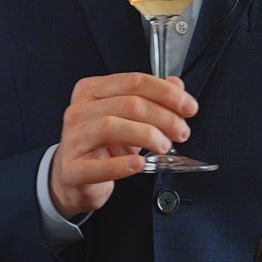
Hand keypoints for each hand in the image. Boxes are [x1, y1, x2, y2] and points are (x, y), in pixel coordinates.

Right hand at [50, 73, 196, 214]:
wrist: (74, 179)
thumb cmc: (102, 146)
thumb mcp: (127, 118)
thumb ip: (151, 99)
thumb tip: (176, 85)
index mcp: (91, 91)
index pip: (133, 81)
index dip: (166, 93)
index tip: (189, 107)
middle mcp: (79, 111)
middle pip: (128, 104)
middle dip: (164, 117)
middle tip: (181, 132)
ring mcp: (73, 140)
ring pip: (111, 127)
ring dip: (146, 135)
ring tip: (164, 146)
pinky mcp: (72, 170)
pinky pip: (97, 166)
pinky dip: (121, 165)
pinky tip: (139, 164)